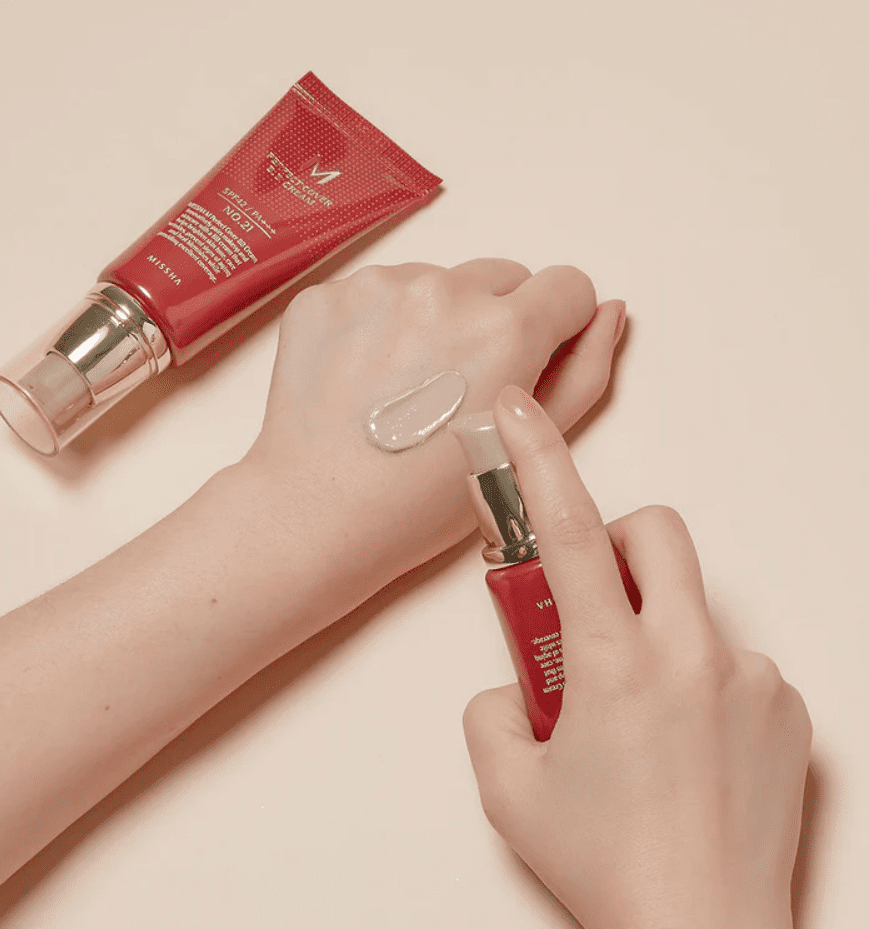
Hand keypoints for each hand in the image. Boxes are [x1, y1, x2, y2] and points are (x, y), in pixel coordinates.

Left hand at [245, 259, 623, 605]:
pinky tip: (365, 379)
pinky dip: (379, 324)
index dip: (557, 327)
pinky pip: (377, 292)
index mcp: (505, 330)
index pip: (567, 285)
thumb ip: (584, 373)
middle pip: (501, 277)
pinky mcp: (328, 296)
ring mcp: (378, 288)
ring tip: (405, 389)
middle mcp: (443, 293)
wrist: (318, 515)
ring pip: (436, 282)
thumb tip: (609, 313)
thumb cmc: (420, 503)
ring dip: (433, 320)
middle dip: (494, 321)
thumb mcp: (525, 450)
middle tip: (459, 387)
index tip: (528, 361)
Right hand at [463, 386, 811, 928]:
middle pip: (654, 531)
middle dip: (613, 543)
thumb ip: (495, 709)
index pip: (564, 530)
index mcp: (614, 663)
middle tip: (586, 602)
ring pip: (689, 603)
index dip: (537, 459)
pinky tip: (684, 745)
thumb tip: (516, 686)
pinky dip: (697, 679)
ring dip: (651, 629)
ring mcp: (748, 678)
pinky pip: (730, 659)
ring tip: (636, 714)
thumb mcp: (508, 785)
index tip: (517, 413)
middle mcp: (690, 655)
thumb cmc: (609, 868)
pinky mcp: (787, 708)